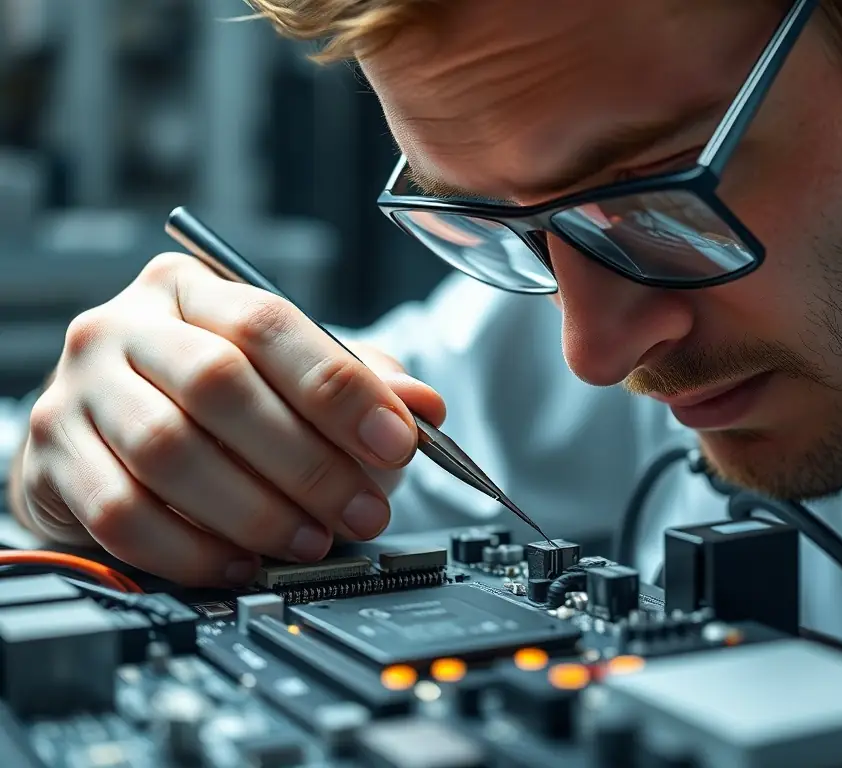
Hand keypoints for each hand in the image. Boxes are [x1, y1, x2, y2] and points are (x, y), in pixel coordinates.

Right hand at [17, 253, 445, 586]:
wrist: (107, 434)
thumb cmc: (208, 400)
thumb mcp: (286, 374)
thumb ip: (355, 382)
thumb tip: (424, 406)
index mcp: (191, 289)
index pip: (270, 323)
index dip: (339, 388)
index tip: (396, 441)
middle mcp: (126, 327)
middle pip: (219, 385)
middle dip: (307, 461)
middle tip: (363, 510)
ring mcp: (79, 391)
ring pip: (169, 452)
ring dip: (256, 510)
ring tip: (311, 541)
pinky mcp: (53, 459)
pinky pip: (123, 514)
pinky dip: (192, 549)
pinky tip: (240, 563)